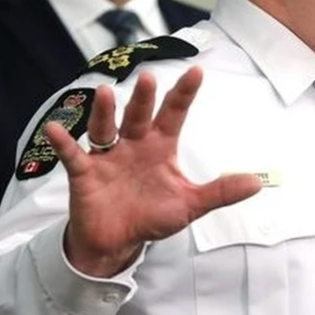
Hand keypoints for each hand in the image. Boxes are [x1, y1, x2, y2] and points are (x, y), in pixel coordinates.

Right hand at [45, 65, 261, 277]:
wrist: (117, 242)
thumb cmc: (152, 216)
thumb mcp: (189, 205)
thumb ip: (219, 192)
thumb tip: (257, 184)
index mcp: (159, 147)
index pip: (174, 114)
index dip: (184, 94)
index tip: (198, 71)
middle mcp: (133, 144)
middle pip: (139, 116)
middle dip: (143, 99)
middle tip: (149, 79)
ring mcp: (107, 156)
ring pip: (106, 128)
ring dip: (106, 112)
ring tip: (107, 93)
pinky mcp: (84, 173)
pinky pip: (72, 154)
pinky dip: (64, 142)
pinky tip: (57, 129)